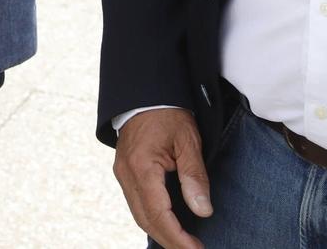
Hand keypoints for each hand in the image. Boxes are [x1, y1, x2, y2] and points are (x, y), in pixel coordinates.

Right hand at [114, 108, 211, 248]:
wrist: (145, 92)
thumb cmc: (169, 113)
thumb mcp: (188, 141)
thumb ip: (194, 176)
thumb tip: (203, 211)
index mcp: (142, 167)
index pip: (159, 214)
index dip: (178, 237)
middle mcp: (127, 174)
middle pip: (146, 220)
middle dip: (169, 241)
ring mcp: (122, 174)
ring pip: (139, 215)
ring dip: (161, 232)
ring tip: (184, 243)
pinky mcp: (125, 172)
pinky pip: (136, 204)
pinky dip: (153, 219)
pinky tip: (169, 224)